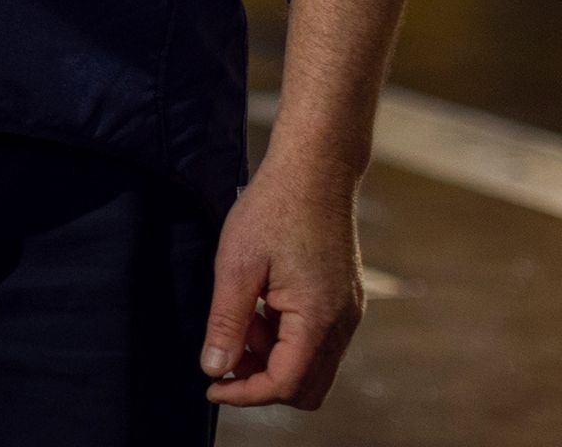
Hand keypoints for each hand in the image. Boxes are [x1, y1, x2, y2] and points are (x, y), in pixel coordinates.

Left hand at [200, 160, 364, 409]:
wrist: (315, 169)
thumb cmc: (274, 209)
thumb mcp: (236, 265)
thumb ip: (227, 322)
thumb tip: (215, 369)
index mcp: (319, 318)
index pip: (285, 384)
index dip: (245, 393)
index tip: (211, 384)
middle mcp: (343, 323)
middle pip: (305, 387)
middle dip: (262, 379)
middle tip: (227, 349)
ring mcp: (349, 312)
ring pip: (312, 365)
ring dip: (273, 356)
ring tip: (244, 313)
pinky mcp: (345, 299)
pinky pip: (318, 340)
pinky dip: (287, 337)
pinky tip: (262, 303)